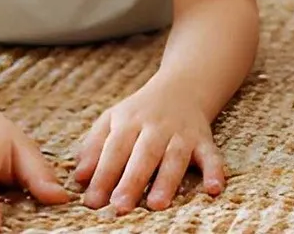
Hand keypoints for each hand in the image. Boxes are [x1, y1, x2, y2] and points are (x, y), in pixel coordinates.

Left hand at [74, 78, 225, 212]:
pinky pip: (211, 155)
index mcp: (130, 122)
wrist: (183, 87)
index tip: (93, 201)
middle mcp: (157, 127)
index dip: (103, 175)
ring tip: (156, 205)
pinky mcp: (204, 140)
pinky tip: (214, 189)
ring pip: (175, 157)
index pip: (114, 150)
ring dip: (167, 180)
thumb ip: (93, 147)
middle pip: (144, 155)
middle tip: (120, 206)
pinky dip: (215, 171)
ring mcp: (182, 133)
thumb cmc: (140, 112)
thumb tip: (79, 177)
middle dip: (132, 181)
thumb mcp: (112, 120)